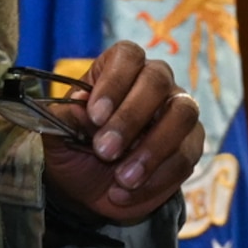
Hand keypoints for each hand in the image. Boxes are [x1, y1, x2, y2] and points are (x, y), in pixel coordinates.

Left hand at [41, 41, 204, 224]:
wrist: (88, 190)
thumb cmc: (73, 149)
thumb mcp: (56, 136)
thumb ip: (64, 119)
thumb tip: (79, 107)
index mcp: (118, 68)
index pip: (127, 55)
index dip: (114, 81)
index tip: (94, 116)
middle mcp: (154, 82)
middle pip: (157, 80)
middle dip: (130, 118)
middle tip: (105, 151)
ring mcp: (177, 112)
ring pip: (182, 115)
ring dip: (152, 149)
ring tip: (122, 178)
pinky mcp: (190, 146)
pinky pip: (186, 156)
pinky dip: (157, 178)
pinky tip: (128, 192)